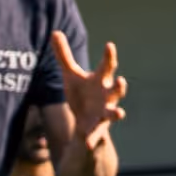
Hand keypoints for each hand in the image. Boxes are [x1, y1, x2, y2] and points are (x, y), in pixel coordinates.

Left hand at [53, 32, 125, 151]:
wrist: (82, 120)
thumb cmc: (81, 92)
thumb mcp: (70, 74)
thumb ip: (64, 55)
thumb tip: (55, 31)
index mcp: (100, 81)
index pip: (107, 66)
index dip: (109, 56)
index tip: (109, 45)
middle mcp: (106, 96)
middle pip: (116, 90)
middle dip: (120, 86)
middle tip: (121, 80)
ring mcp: (104, 113)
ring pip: (114, 113)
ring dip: (117, 113)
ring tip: (120, 113)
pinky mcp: (97, 129)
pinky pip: (96, 135)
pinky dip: (93, 139)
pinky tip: (87, 144)